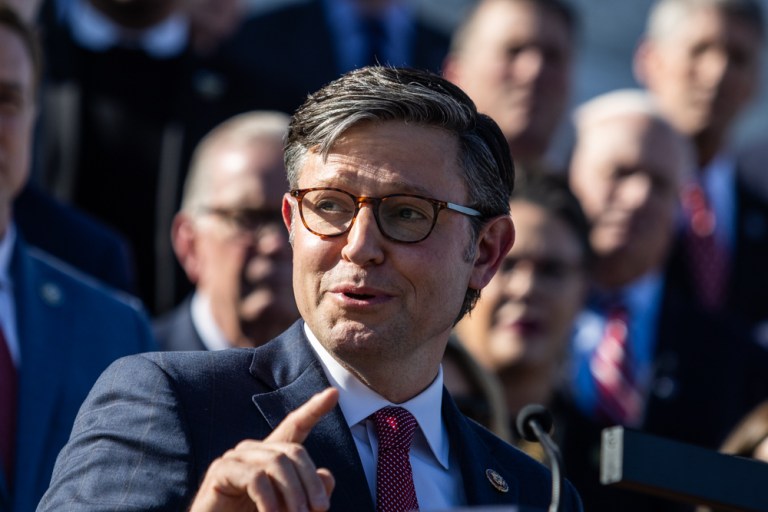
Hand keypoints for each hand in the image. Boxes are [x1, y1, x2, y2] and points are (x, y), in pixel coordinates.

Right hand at [189, 387, 338, 511]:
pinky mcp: (221, 470)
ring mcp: (236, 457)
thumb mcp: (289, 506)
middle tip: (319, 510)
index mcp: (271, 455)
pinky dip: (269, 500)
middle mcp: (253, 449)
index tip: (333, 393)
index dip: (314, 409)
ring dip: (293, 493)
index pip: (295, 426)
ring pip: (277, 462)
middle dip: (310, 482)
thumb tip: (326, 475)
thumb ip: (309, 490)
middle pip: (293, 451)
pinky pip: (255, 478)